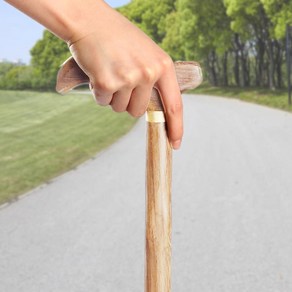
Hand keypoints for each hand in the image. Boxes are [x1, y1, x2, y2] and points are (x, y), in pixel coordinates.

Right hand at [68, 2, 182, 148]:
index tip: (175, 143)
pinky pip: (103, 102)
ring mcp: (128, 78)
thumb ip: (153, 80)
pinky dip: (99, 93)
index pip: (174, 105)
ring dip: (113, 97)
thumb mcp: (146, 54)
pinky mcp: (107, 83)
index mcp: (163, 65)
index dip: (176, 127)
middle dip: (127, 102)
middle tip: (120, 78)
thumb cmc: (118, 38)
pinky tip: (98, 72)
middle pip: (139, 111)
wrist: (89, 21)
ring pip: (120, 108)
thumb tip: (152, 110)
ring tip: (109, 71)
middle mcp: (148, 73)